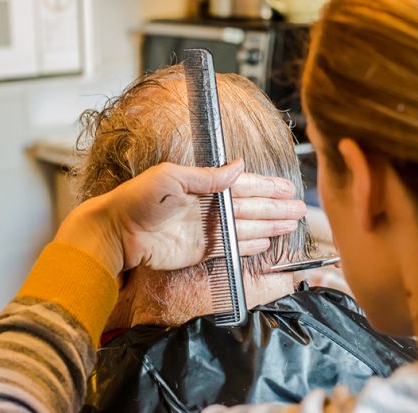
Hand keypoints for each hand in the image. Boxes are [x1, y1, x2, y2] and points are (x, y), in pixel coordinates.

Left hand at [54, 160, 305, 274]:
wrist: (117, 233)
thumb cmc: (137, 199)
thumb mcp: (172, 178)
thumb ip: (208, 176)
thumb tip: (240, 166)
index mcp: (203, 186)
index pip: (244, 185)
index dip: (267, 187)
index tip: (288, 188)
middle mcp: (209, 207)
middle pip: (251, 207)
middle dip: (276, 207)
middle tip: (300, 209)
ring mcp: (207, 230)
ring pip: (247, 228)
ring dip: (270, 226)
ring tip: (291, 224)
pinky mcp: (201, 250)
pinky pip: (233, 247)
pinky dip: (250, 246)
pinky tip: (266, 243)